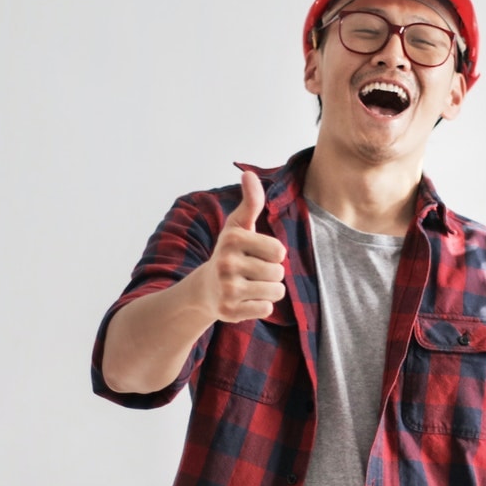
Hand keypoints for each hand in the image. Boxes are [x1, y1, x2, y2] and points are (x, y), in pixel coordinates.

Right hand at [200, 170, 286, 322]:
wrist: (205, 289)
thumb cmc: (230, 253)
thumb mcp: (239, 226)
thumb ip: (251, 202)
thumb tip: (249, 173)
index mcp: (232, 239)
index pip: (279, 251)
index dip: (274, 254)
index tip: (257, 254)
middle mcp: (227, 264)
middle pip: (279, 273)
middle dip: (272, 274)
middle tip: (252, 272)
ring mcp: (227, 289)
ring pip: (276, 292)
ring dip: (269, 290)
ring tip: (251, 285)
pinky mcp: (230, 312)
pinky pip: (267, 309)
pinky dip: (261, 306)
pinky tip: (245, 299)